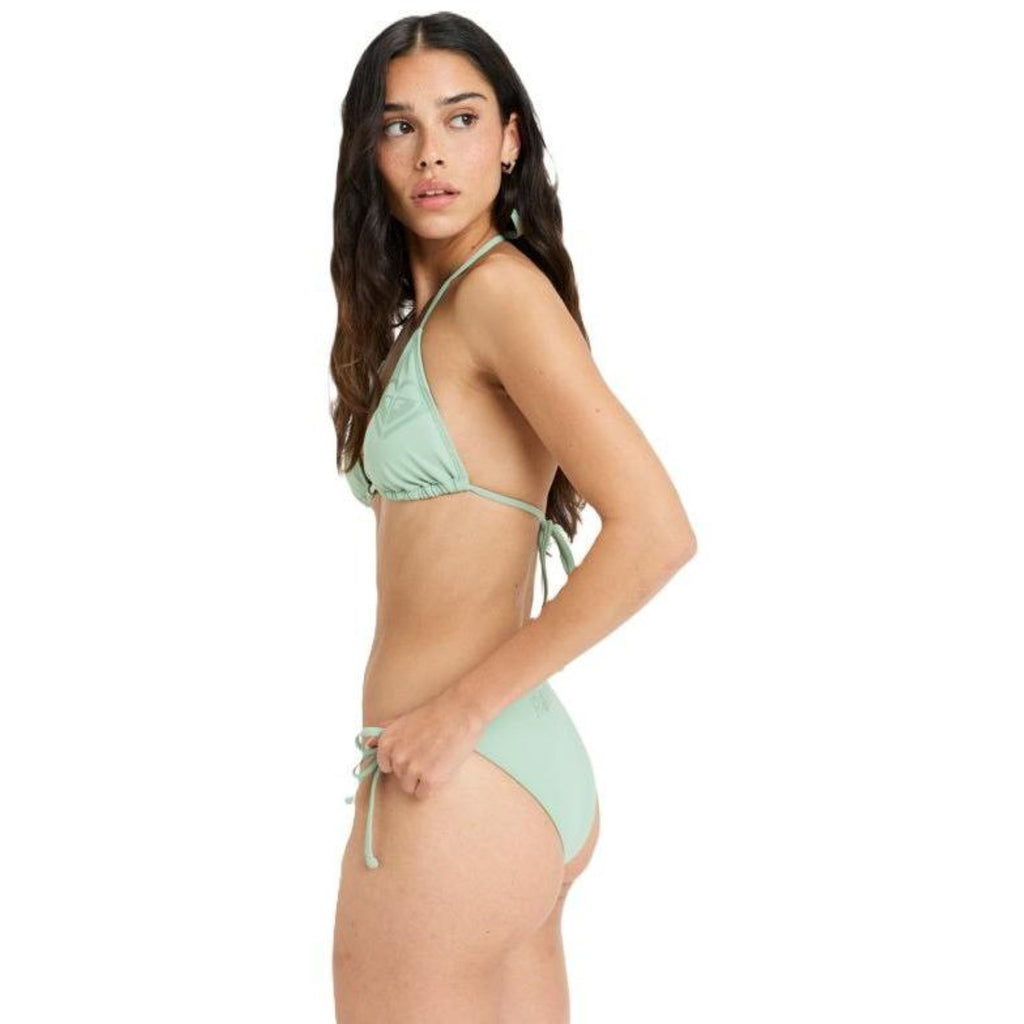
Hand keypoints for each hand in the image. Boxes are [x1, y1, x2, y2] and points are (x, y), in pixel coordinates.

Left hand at [368, 685, 486, 798]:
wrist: (460, 712)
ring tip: (436, 760)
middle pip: (399, 777)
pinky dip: (432, 786)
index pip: (386, 767)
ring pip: (410, 787)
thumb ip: (383, 733)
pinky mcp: (429, 779)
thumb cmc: (434, 715)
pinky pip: (422, 794)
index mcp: (387, 743)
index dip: (402, 761)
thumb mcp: (402, 720)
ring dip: (422, 779)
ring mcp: (412, 769)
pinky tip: (440, 769)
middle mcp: (396, 757)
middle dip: (413, 769)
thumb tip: (368, 744)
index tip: (415, 752)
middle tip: (429, 752)